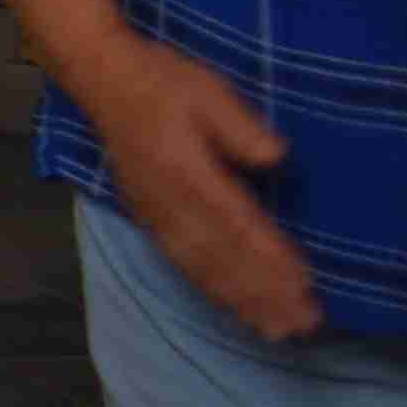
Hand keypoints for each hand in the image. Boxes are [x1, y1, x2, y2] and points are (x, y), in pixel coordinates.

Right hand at [79, 36, 312, 340]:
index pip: (235, 222)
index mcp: (184, 170)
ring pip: (200, 266)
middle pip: (220, 257)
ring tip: (276, 328)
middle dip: (264, 293)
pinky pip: (181, 262)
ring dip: (240, 300)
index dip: (270, 257)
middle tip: (304, 324)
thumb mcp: (207, 88)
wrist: (100, 77)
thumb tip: (277, 157)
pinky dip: (210, 288)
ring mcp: (153, 212)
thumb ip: (239, 125)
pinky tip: (232, 304)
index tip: (306, 285)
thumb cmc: (162, 80)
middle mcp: (167, 201)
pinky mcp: (147, 216)